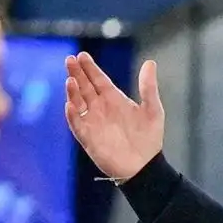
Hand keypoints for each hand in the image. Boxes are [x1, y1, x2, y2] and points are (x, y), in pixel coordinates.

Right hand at [66, 52, 165, 182]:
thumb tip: (150, 63)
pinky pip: (77, 124)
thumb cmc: (149, 138)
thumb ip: (148, 87)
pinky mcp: (88, 138)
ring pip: (78, 102)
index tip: (83, 56)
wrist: (145, 166)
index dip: (90, 68)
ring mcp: (93, 122)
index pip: (98, 79)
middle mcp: (100, 108)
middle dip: (77, 73)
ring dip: (73, 92)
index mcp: (114, 99)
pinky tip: (71, 105)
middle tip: (70, 59)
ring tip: (71, 80)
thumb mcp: (152, 109)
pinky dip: (73, 115)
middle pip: (84, 87)